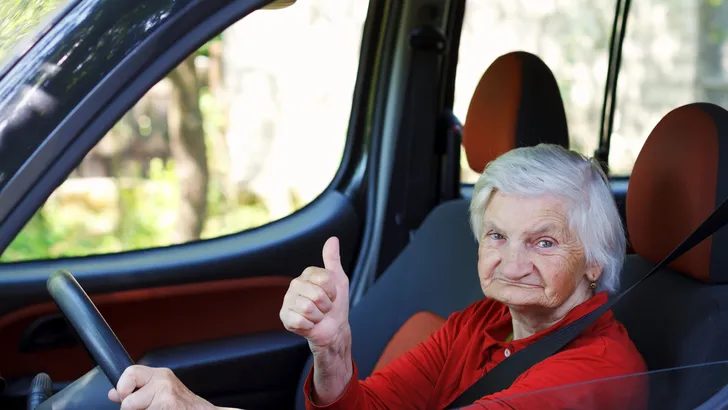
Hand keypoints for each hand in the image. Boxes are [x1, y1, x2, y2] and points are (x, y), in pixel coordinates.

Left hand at [108, 365, 214, 409]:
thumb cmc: (184, 406)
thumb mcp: (162, 391)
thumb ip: (136, 391)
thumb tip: (113, 393)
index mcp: (160, 375)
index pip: (129, 373)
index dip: (123, 389)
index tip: (127, 398)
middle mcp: (163, 384)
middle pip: (127, 403)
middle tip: (150, 409)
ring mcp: (166, 400)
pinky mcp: (166, 409)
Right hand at [280, 236, 350, 351]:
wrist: (333, 328)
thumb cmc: (336, 304)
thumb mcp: (338, 280)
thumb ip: (333, 259)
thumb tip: (333, 239)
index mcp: (307, 275)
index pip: (324, 279)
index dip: (332, 291)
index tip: (331, 295)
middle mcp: (294, 285)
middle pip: (317, 294)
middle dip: (326, 305)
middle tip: (324, 307)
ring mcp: (288, 301)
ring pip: (308, 308)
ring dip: (318, 316)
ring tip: (317, 315)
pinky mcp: (284, 317)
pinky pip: (300, 320)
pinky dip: (310, 325)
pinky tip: (309, 323)